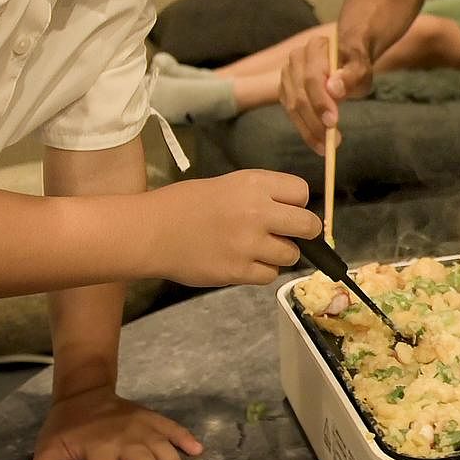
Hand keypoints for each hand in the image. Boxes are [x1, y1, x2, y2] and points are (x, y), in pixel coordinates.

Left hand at [32, 386, 201, 459]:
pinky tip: (196, 452)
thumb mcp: (48, 454)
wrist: (83, 393)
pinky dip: (187, 441)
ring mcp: (144, 428)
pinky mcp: (155, 420)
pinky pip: (176, 429)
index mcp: (100, 450)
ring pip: (167, 455)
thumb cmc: (64, 430)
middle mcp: (127, 439)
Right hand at [151, 170, 319, 285]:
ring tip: (257, 249)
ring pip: (291, 255)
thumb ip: (262, 196)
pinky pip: (270, 276)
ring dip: (280, 254)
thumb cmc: (186, 204)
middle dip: (304, 232)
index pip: (302, 192)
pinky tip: (244, 263)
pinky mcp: (238, 271)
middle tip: (290, 236)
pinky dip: (261, 271)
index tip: (288, 210)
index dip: (298, 204)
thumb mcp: (229, 184)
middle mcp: (257, 212)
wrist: (152, 231)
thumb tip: (292, 213)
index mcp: (254, 184)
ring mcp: (249, 244)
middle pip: (307, 225)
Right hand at [279, 34, 373, 153]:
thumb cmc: (355, 63)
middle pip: (300, 95)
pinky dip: (303, 128)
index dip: (320, 102)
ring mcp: (288, 73)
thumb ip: (350, 76)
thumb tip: (333, 89)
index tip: (333, 122)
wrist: (345, 57)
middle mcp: (296, 58)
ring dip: (308, 129)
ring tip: (326, 146)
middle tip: (332, 141)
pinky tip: (317, 141)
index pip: (312, 78)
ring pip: (292, 106)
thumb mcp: (361, 69)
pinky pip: (291, 112)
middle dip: (315, 121)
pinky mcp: (285, 89)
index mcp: (316, 48)